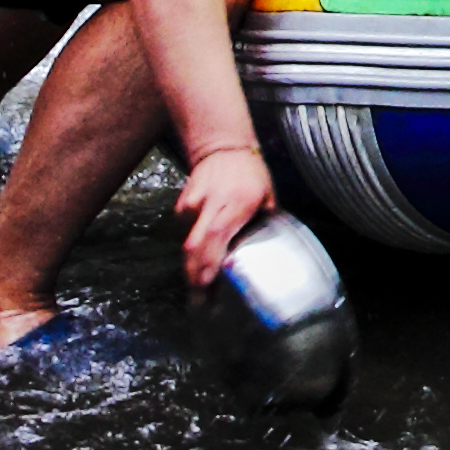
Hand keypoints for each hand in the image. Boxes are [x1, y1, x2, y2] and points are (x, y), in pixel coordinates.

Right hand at [175, 143, 275, 284]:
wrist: (221, 147)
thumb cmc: (251, 174)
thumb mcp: (267, 197)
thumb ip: (265, 223)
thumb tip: (266, 254)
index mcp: (236, 204)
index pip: (217, 238)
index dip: (209, 265)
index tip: (209, 289)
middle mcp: (210, 205)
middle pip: (195, 246)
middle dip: (194, 276)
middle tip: (199, 302)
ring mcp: (193, 205)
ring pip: (189, 243)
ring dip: (194, 266)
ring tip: (200, 288)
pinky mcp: (182, 205)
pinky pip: (187, 232)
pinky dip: (194, 246)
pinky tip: (201, 256)